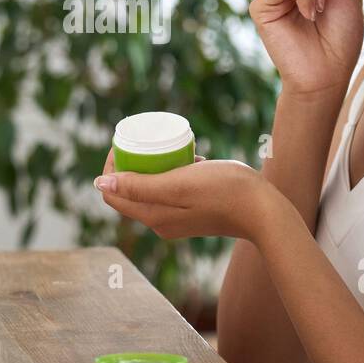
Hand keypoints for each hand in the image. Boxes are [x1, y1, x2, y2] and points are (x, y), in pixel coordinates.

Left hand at [93, 148, 274, 242]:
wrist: (264, 210)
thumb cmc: (224, 191)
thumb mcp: (179, 184)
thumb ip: (140, 187)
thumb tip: (99, 185)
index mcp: (152, 216)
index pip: (113, 194)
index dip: (111, 167)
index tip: (125, 143)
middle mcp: (161, 223)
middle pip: (130, 191)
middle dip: (131, 164)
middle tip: (145, 140)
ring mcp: (177, 220)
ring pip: (151, 189)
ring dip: (153, 167)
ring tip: (166, 145)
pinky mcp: (193, 213)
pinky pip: (171, 191)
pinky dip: (173, 173)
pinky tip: (189, 158)